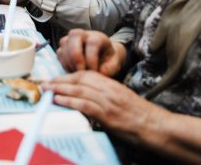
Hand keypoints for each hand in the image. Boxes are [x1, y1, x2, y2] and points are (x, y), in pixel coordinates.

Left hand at [43, 71, 165, 142]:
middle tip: (45, 83)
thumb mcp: (123, 99)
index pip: (86, 74)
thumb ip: (106, 96)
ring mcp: (108, 101)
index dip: (69, 75)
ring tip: (46, 90)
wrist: (156, 126)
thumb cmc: (140, 116)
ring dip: (59, 89)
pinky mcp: (107, 115)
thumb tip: (88, 99)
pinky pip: (84, 104)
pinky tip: (58, 101)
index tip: (56, 79)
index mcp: (112, 84)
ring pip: (79, 90)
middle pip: (79, 79)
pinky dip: (69, 101)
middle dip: (60, 81)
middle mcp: (108, 89)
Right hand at [56, 29, 124, 75]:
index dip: (92, 59)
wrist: (101, 57)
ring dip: (69, 62)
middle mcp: (84, 34)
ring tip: (78, 73)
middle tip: (81, 71)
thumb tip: (102, 71)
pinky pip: (59, 53)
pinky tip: (72, 71)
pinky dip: (64, 64)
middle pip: (75, 35)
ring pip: (64, 44)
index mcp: (98, 37)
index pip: (93, 42)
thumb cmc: (107, 60)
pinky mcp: (63, 46)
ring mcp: (71, 39)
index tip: (94, 72)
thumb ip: (111, 68)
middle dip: (76, 56)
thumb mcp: (115, 64)